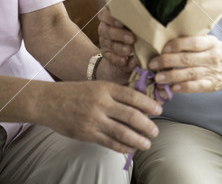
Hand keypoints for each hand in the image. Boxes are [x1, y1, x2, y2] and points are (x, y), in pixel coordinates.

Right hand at [37, 80, 161, 153]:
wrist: (49, 101)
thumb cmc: (76, 92)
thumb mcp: (97, 86)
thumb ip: (115, 93)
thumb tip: (139, 102)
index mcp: (105, 88)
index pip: (133, 96)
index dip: (149, 104)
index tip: (159, 109)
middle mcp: (101, 103)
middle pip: (131, 115)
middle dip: (147, 124)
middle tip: (155, 129)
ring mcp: (94, 119)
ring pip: (122, 132)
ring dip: (138, 139)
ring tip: (147, 143)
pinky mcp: (87, 133)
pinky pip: (109, 142)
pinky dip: (123, 146)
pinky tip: (131, 148)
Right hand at [98, 7, 136, 78]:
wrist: (125, 50)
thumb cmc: (134, 30)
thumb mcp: (134, 25)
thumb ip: (137, 23)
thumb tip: (148, 25)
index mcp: (110, 17)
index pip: (104, 14)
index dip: (110, 18)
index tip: (122, 23)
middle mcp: (105, 28)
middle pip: (106, 30)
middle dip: (119, 34)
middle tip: (132, 38)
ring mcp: (104, 41)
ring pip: (109, 43)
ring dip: (119, 47)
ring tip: (129, 50)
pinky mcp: (106, 54)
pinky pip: (110, 57)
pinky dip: (117, 59)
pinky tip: (124, 61)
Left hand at [148, 35, 221, 93]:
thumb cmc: (219, 52)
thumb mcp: (211, 41)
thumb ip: (195, 40)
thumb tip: (170, 37)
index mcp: (211, 43)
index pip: (193, 42)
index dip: (177, 45)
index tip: (163, 48)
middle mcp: (212, 57)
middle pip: (187, 59)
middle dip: (167, 61)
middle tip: (153, 64)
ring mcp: (212, 72)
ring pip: (188, 74)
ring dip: (171, 76)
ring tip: (158, 77)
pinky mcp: (211, 85)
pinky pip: (196, 87)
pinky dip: (184, 88)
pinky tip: (173, 88)